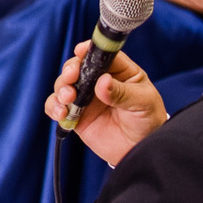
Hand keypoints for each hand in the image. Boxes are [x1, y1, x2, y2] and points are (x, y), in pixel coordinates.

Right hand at [44, 42, 166, 165]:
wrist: (142, 151)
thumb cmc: (148, 122)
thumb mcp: (143, 104)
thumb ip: (123, 93)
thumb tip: (103, 81)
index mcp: (119, 72)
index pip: (102, 55)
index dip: (89, 50)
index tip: (80, 51)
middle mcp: (98, 82)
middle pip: (77, 67)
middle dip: (70, 70)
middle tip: (71, 77)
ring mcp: (85, 98)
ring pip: (63, 85)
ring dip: (61, 88)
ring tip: (68, 98)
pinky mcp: (75, 115)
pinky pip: (57, 107)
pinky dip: (54, 107)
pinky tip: (61, 113)